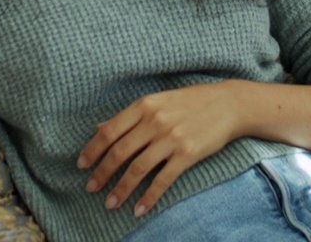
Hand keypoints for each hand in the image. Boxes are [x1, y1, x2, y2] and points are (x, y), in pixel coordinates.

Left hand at [77, 81, 242, 216]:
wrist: (229, 104)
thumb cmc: (191, 102)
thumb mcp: (158, 101)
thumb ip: (130, 116)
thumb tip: (99, 128)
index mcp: (145, 106)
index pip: (110, 131)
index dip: (93, 150)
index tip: (81, 165)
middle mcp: (155, 121)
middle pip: (120, 152)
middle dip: (102, 173)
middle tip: (91, 188)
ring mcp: (172, 138)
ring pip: (138, 168)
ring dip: (121, 189)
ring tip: (110, 204)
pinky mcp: (188, 154)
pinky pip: (162, 180)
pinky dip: (148, 197)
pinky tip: (139, 209)